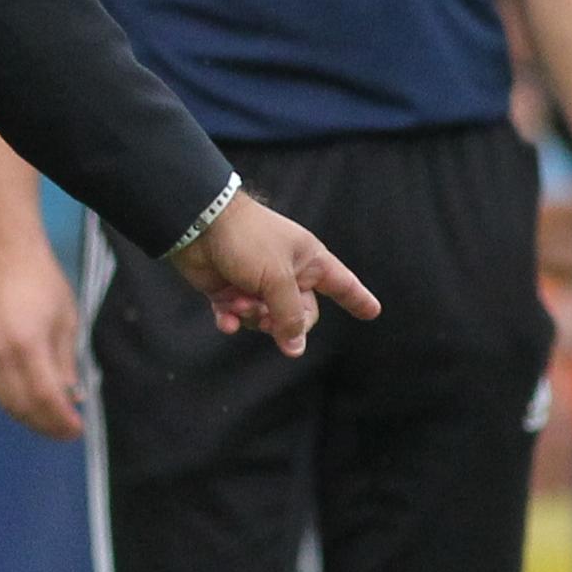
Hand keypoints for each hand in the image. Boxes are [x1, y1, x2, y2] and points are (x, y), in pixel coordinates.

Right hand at [0, 249, 85, 441]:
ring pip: (6, 402)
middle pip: (23, 406)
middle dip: (47, 425)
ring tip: (51, 423)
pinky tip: (31, 405)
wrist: (5, 257)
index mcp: (28, 343)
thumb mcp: (66, 321)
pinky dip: (13, 403)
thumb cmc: (42, 283)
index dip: (61, 419)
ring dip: (30, 419)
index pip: (45, 396)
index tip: (77, 429)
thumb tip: (72, 397)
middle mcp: (1, 352)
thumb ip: (66, 363)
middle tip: (67, 432)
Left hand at [172, 192, 379, 355]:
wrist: (199, 223)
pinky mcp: (229, 290)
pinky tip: (226, 319)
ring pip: (266, 320)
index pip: (341, 283)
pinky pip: (237, 317)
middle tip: (268, 317)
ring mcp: (256, 282)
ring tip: (240, 301)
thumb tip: (296, 347)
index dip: (357, 298)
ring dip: (253, 317)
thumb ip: (289, 315)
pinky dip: (231, 320)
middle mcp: (286, 273)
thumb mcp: (277, 278)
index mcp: (308, 260)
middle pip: (300, 314)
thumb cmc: (247, 240)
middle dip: (284, 322)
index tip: (373, 311)